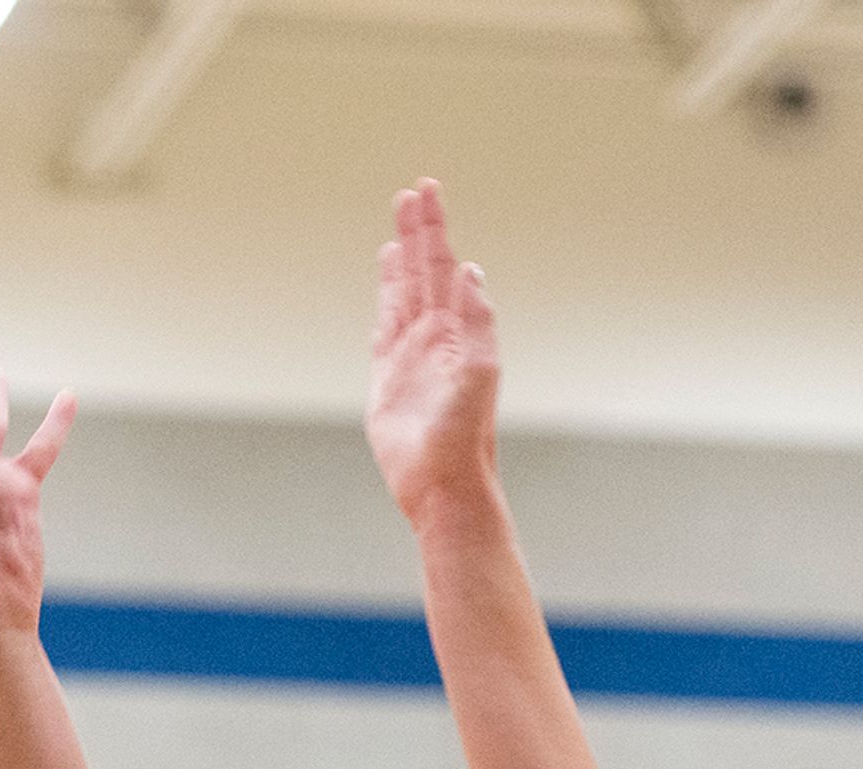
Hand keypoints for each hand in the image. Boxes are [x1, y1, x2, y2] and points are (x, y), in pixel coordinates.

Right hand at [366, 181, 501, 530]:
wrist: (442, 483)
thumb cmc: (464, 436)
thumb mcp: (477, 374)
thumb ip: (475, 323)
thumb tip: (470, 273)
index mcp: (459, 330)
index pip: (444, 265)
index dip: (435, 228)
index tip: (427, 191)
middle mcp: (438, 336)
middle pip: (424, 271)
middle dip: (419, 231)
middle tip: (411, 192)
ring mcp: (412, 355)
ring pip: (405, 294)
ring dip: (402, 261)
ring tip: (399, 230)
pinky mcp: (389, 378)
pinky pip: (385, 326)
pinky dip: (386, 298)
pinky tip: (386, 280)